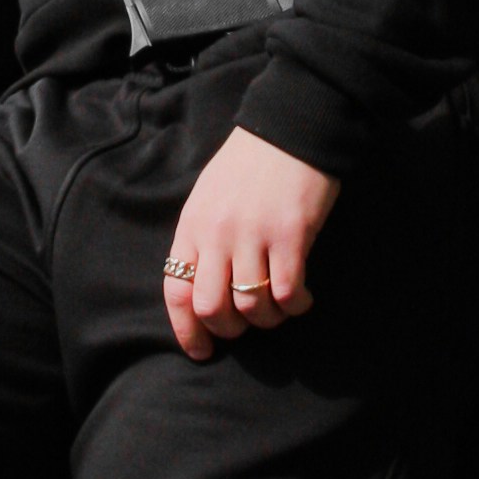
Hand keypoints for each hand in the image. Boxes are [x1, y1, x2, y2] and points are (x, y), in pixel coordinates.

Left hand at [162, 128, 341, 361]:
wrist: (288, 129)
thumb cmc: (248, 165)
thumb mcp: (208, 197)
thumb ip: (201, 238)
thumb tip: (201, 287)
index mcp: (192, 225)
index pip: (176, 291)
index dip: (186, 330)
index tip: (201, 350)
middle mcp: (217, 234)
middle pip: (211, 308)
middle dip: (229, 330)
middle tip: (247, 327)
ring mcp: (253, 234)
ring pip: (251, 306)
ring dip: (268, 320)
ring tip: (280, 309)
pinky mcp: (290, 234)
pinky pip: (287, 292)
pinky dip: (295, 306)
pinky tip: (302, 299)